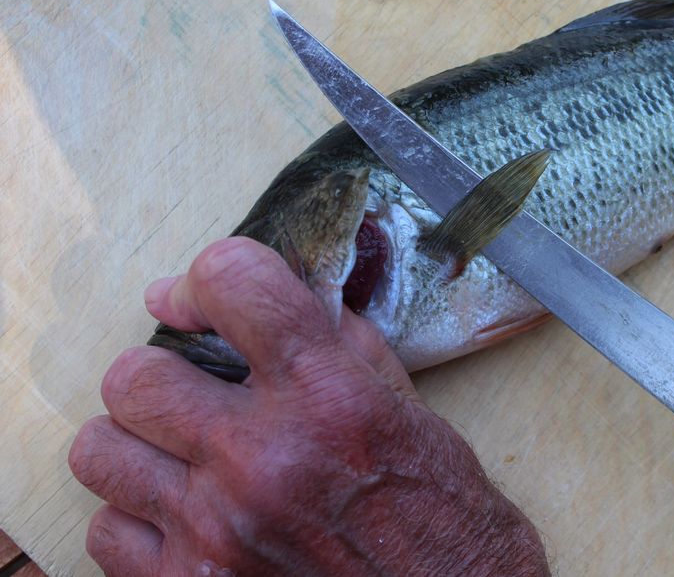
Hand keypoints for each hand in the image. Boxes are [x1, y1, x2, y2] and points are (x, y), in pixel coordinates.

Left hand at [68, 237, 548, 576]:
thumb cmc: (439, 514)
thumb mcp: (407, 408)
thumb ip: (338, 343)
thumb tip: (266, 297)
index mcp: (328, 397)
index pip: (230, 281)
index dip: (210, 276)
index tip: (207, 301)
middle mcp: (263, 460)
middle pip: (133, 376)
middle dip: (161, 371)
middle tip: (195, 391)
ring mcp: (216, 532)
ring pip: (100, 450)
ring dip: (139, 443)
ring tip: (182, 454)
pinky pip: (106, 531)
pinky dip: (138, 519)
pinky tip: (186, 516)